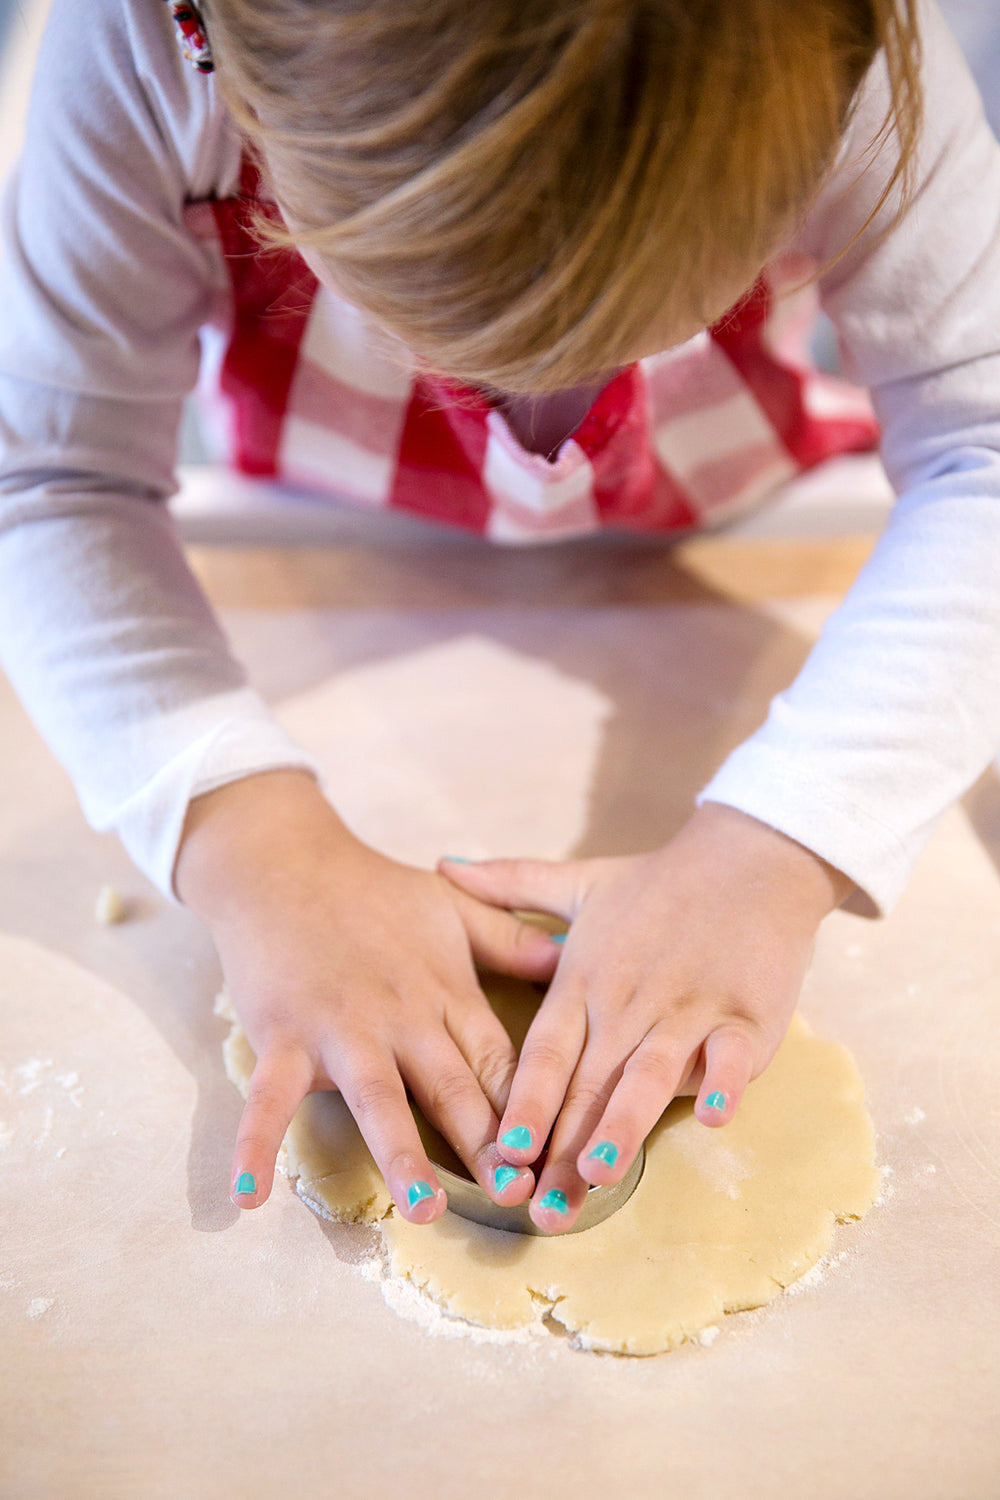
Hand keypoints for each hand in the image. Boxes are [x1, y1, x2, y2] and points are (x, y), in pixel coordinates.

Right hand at [175, 771, 561, 1221]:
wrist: (284, 861)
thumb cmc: (374, 891)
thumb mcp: (453, 906)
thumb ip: (511, 938)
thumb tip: (573, 958)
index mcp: (444, 995)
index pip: (498, 1062)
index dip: (530, 1110)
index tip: (561, 1158)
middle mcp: (400, 1017)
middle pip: (450, 1088)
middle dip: (485, 1144)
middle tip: (518, 1197)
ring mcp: (339, 1028)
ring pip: (376, 1098)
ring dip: (400, 1153)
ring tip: (424, 1208)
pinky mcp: (281, 1034)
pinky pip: (267, 1097)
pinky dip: (256, 1144)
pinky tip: (251, 1198)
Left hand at [439, 803, 852, 1232]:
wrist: (750, 857)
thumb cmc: (658, 882)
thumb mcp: (579, 881)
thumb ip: (510, 885)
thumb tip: (443, 865)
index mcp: (585, 978)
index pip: (546, 1052)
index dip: (524, 1103)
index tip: (500, 1151)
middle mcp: (630, 1000)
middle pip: (590, 1084)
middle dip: (564, 1150)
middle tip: (539, 1210)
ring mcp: (688, 1009)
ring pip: (651, 1074)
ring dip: (626, 1123)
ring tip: (601, 1173)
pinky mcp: (746, 1015)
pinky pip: (733, 1053)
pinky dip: (724, 1083)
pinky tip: (712, 1116)